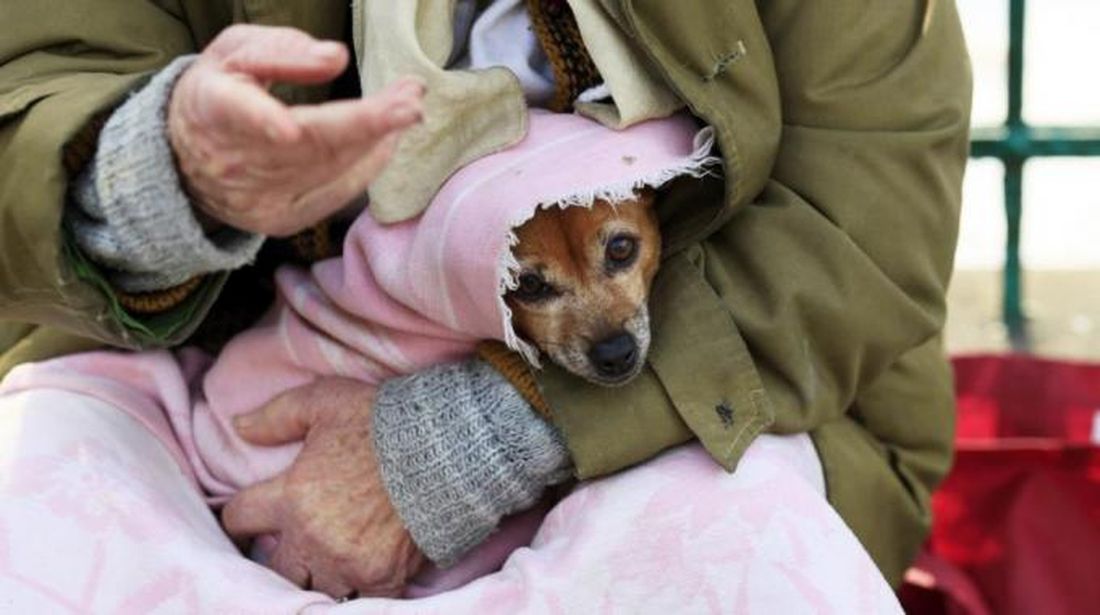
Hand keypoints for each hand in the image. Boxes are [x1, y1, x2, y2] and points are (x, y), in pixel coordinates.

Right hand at [168, 24, 424, 235]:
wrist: (186, 160)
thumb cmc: (220, 91)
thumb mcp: (235, 53)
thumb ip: (282, 50)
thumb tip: (335, 59)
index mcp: (213, 109)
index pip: (237, 113)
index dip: (263, 122)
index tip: (287, 127)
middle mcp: (233, 162)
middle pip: (309, 143)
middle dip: (368, 120)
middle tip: (411, 96)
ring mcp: (258, 199)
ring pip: (331, 167)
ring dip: (378, 138)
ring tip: (406, 108)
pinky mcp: (282, 220)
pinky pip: (337, 192)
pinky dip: (367, 165)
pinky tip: (388, 141)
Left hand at [221, 378, 424, 597]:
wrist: (446, 446)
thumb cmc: (382, 420)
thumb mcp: (324, 401)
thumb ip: (276, 417)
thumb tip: (237, 426)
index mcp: (291, 496)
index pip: (240, 518)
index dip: (241, 517)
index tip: (250, 518)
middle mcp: (312, 536)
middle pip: (276, 566)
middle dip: (280, 554)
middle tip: (293, 543)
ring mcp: (348, 561)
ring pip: (314, 586)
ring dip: (317, 574)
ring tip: (327, 559)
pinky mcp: (383, 575)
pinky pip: (358, 599)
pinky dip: (357, 588)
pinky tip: (361, 574)